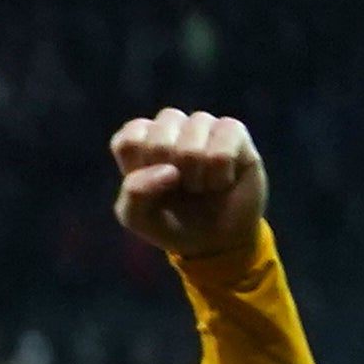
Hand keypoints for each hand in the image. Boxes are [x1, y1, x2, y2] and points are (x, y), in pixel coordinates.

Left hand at [112, 107, 269, 260]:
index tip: (149, 187)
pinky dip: (219, 176)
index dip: (139, 170)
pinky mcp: (234, 131)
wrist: (211, 238)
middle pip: (160, 139)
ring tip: (200, 185)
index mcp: (139, 140)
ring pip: (193, 145)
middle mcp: (171, 126)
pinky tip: (221, 181)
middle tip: (179, 187)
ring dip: (196, 177)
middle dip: (169, 176)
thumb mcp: (138, 217)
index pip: (129, 139)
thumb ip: (134, 193)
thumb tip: (170, 171)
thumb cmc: (169, 221)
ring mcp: (203, 126)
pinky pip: (222, 152)